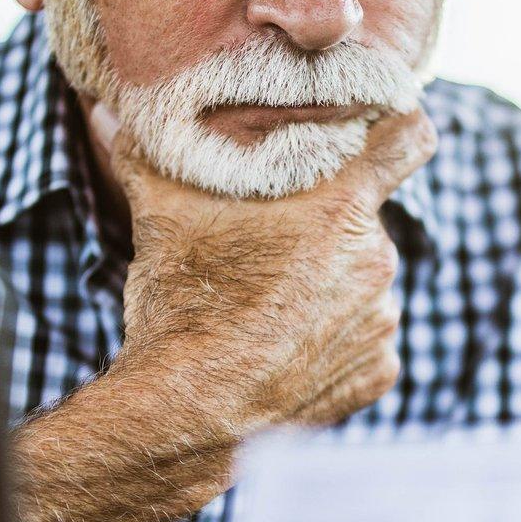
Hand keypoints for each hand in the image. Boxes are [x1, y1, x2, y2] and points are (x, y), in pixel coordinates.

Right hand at [94, 104, 435, 429]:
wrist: (189, 414)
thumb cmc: (181, 306)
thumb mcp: (160, 211)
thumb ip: (148, 150)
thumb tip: (112, 107)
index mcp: (342, 207)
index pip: (408, 140)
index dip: (399, 124)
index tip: (383, 126)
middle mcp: (377, 260)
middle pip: (365, 219)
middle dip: (327, 223)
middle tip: (273, 241)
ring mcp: (382, 321)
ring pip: (363, 282)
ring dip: (331, 284)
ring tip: (271, 306)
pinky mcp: (379, 373)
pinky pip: (364, 341)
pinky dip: (334, 341)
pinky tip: (286, 349)